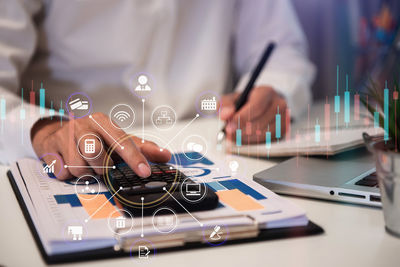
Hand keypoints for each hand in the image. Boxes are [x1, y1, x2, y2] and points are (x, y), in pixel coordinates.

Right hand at [31, 112, 170, 179]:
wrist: (56, 133)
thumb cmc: (92, 138)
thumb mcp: (117, 140)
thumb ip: (141, 148)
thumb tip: (166, 155)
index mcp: (104, 123)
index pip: (122, 141)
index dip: (134, 158)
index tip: (144, 172)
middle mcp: (85, 126)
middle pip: (97, 155)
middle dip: (100, 167)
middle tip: (99, 164)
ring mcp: (65, 135)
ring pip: (80, 167)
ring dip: (84, 171)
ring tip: (84, 163)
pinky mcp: (50, 147)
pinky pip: (63, 172)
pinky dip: (67, 173)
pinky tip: (68, 163)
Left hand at [219, 86, 286, 143]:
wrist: (262, 105)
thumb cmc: (246, 102)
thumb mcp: (233, 98)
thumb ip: (225, 104)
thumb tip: (225, 114)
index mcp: (267, 92)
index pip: (256, 107)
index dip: (242, 118)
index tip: (229, 126)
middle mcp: (279, 104)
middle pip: (260, 122)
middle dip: (241, 130)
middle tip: (229, 133)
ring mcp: (283, 119)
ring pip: (263, 134)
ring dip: (245, 137)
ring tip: (233, 136)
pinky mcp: (283, 131)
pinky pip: (266, 141)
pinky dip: (252, 142)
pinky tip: (243, 138)